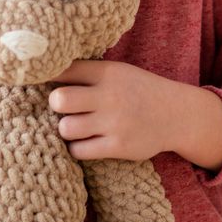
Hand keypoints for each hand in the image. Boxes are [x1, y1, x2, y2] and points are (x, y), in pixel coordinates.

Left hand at [50, 60, 183, 161]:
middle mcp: (110, 95)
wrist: (177, 115)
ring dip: (67, 129)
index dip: (49, 76)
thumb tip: (44, 76)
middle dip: (56, 105)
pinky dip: (78, 148)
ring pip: (66, 128)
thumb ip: (88, 73)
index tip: (46, 83)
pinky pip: (79, 151)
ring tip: (77, 127)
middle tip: (65, 109)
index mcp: (108, 72)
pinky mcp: (118, 146)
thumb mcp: (118, 72)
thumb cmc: (138, 92)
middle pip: (59, 100)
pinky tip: (86, 142)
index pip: (65, 70)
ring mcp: (114, 122)